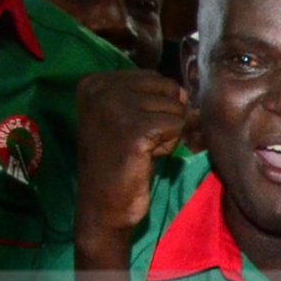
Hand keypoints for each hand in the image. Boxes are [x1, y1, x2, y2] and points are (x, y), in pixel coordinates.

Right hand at [74, 70, 190, 248]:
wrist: (103, 203)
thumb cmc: (119, 162)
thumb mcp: (126, 118)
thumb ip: (150, 97)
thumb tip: (185, 93)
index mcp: (94, 82)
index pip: (154, 78)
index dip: (157, 107)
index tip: (134, 130)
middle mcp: (100, 89)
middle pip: (167, 90)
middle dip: (165, 119)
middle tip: (141, 142)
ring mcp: (115, 107)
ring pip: (176, 109)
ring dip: (167, 135)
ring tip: (142, 150)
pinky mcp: (134, 130)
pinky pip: (177, 127)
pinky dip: (169, 146)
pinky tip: (147, 157)